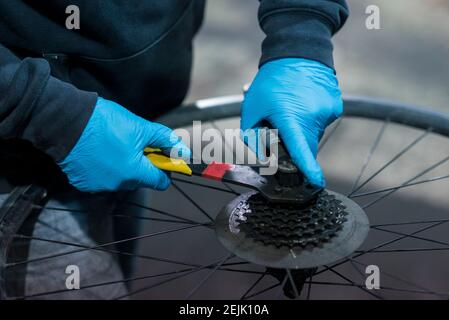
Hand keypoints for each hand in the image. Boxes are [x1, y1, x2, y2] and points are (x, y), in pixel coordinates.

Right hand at [58, 97, 190, 191]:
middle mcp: (118, 185)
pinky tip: (99, 152)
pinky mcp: (84, 183)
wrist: (66, 121)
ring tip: (114, 145)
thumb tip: (184, 152)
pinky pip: (102, 179)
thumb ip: (165, 141)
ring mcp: (99, 186)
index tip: (161, 156)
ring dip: (123, 166)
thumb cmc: (105, 123)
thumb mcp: (141, 127)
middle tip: (134, 143)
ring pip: (122, 179)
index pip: (161, 181)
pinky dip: (105, 168)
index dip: (165, 168)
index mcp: (135, 173)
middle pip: (141, 179)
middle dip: (142, 163)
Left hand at [241, 58, 342, 187]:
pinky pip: (321, 123)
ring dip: (302, 131)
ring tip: (292, 109)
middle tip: (281, 126)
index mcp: (292, 117)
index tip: (316, 183)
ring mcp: (328, 111)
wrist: (298, 51)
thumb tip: (262, 156)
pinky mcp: (335, 107)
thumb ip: (252, 136)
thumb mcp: (252, 108)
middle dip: (294, 145)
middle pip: (305, 146)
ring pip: (313, 135)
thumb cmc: (272, 80)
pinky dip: (311, 120)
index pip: (301, 150)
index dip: (308, 169)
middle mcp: (314, 116)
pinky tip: (303, 104)